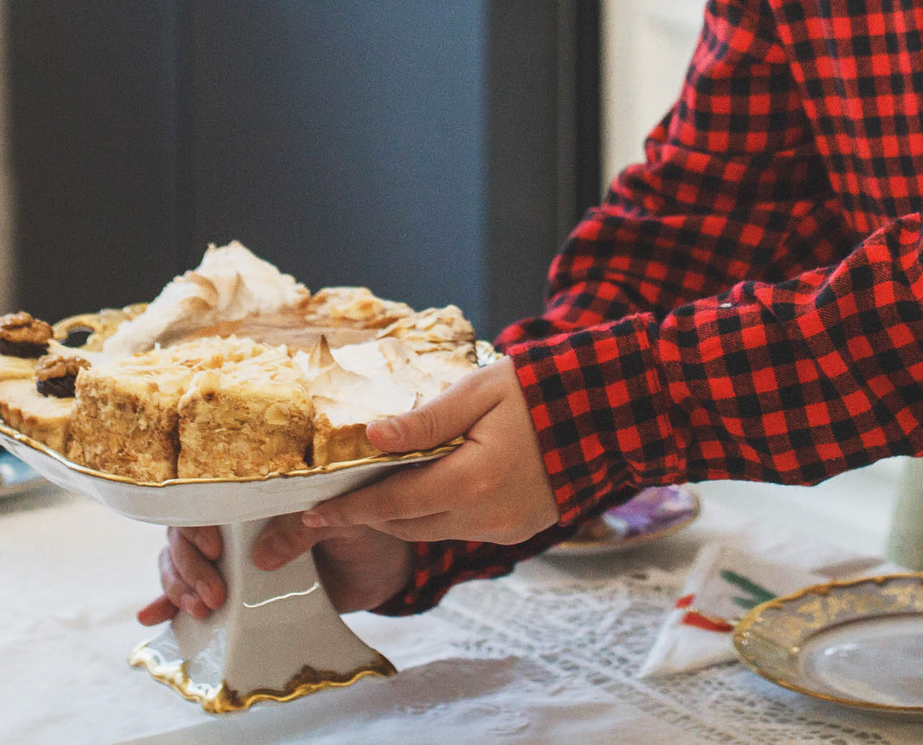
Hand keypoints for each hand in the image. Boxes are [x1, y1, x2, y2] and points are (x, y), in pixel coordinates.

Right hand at [135, 517, 415, 627]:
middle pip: (185, 534)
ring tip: (201, 610)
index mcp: (256, 495)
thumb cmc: (361, 529)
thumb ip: (305, 527)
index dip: (200, 524)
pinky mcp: (233, 588)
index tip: (216, 549)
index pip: (207, 499)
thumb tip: (261, 555)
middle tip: (215, 596)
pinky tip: (151, 617)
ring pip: (180, 562)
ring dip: (178, 586)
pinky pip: (190, 592)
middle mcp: (234, 522)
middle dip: (190, 566)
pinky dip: (167, 604)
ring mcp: (229, 556)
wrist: (381, 567)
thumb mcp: (341, 520)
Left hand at [299, 361, 560, 546]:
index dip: (348, 510)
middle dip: (367, 516)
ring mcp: (505, 528)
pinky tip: (426, 489)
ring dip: (401, 515)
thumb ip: (425, 419)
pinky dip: (436, 514)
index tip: (313, 515)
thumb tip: (372, 436)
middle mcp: (487, 515)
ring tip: (375, 491)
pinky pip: (461, 529)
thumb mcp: (480, 390)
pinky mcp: (517, 530)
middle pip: (406, 526)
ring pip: (432, 531)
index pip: (391, 504)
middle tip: (332, 502)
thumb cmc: (542, 391)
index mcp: (473, 479)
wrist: (609, 413)